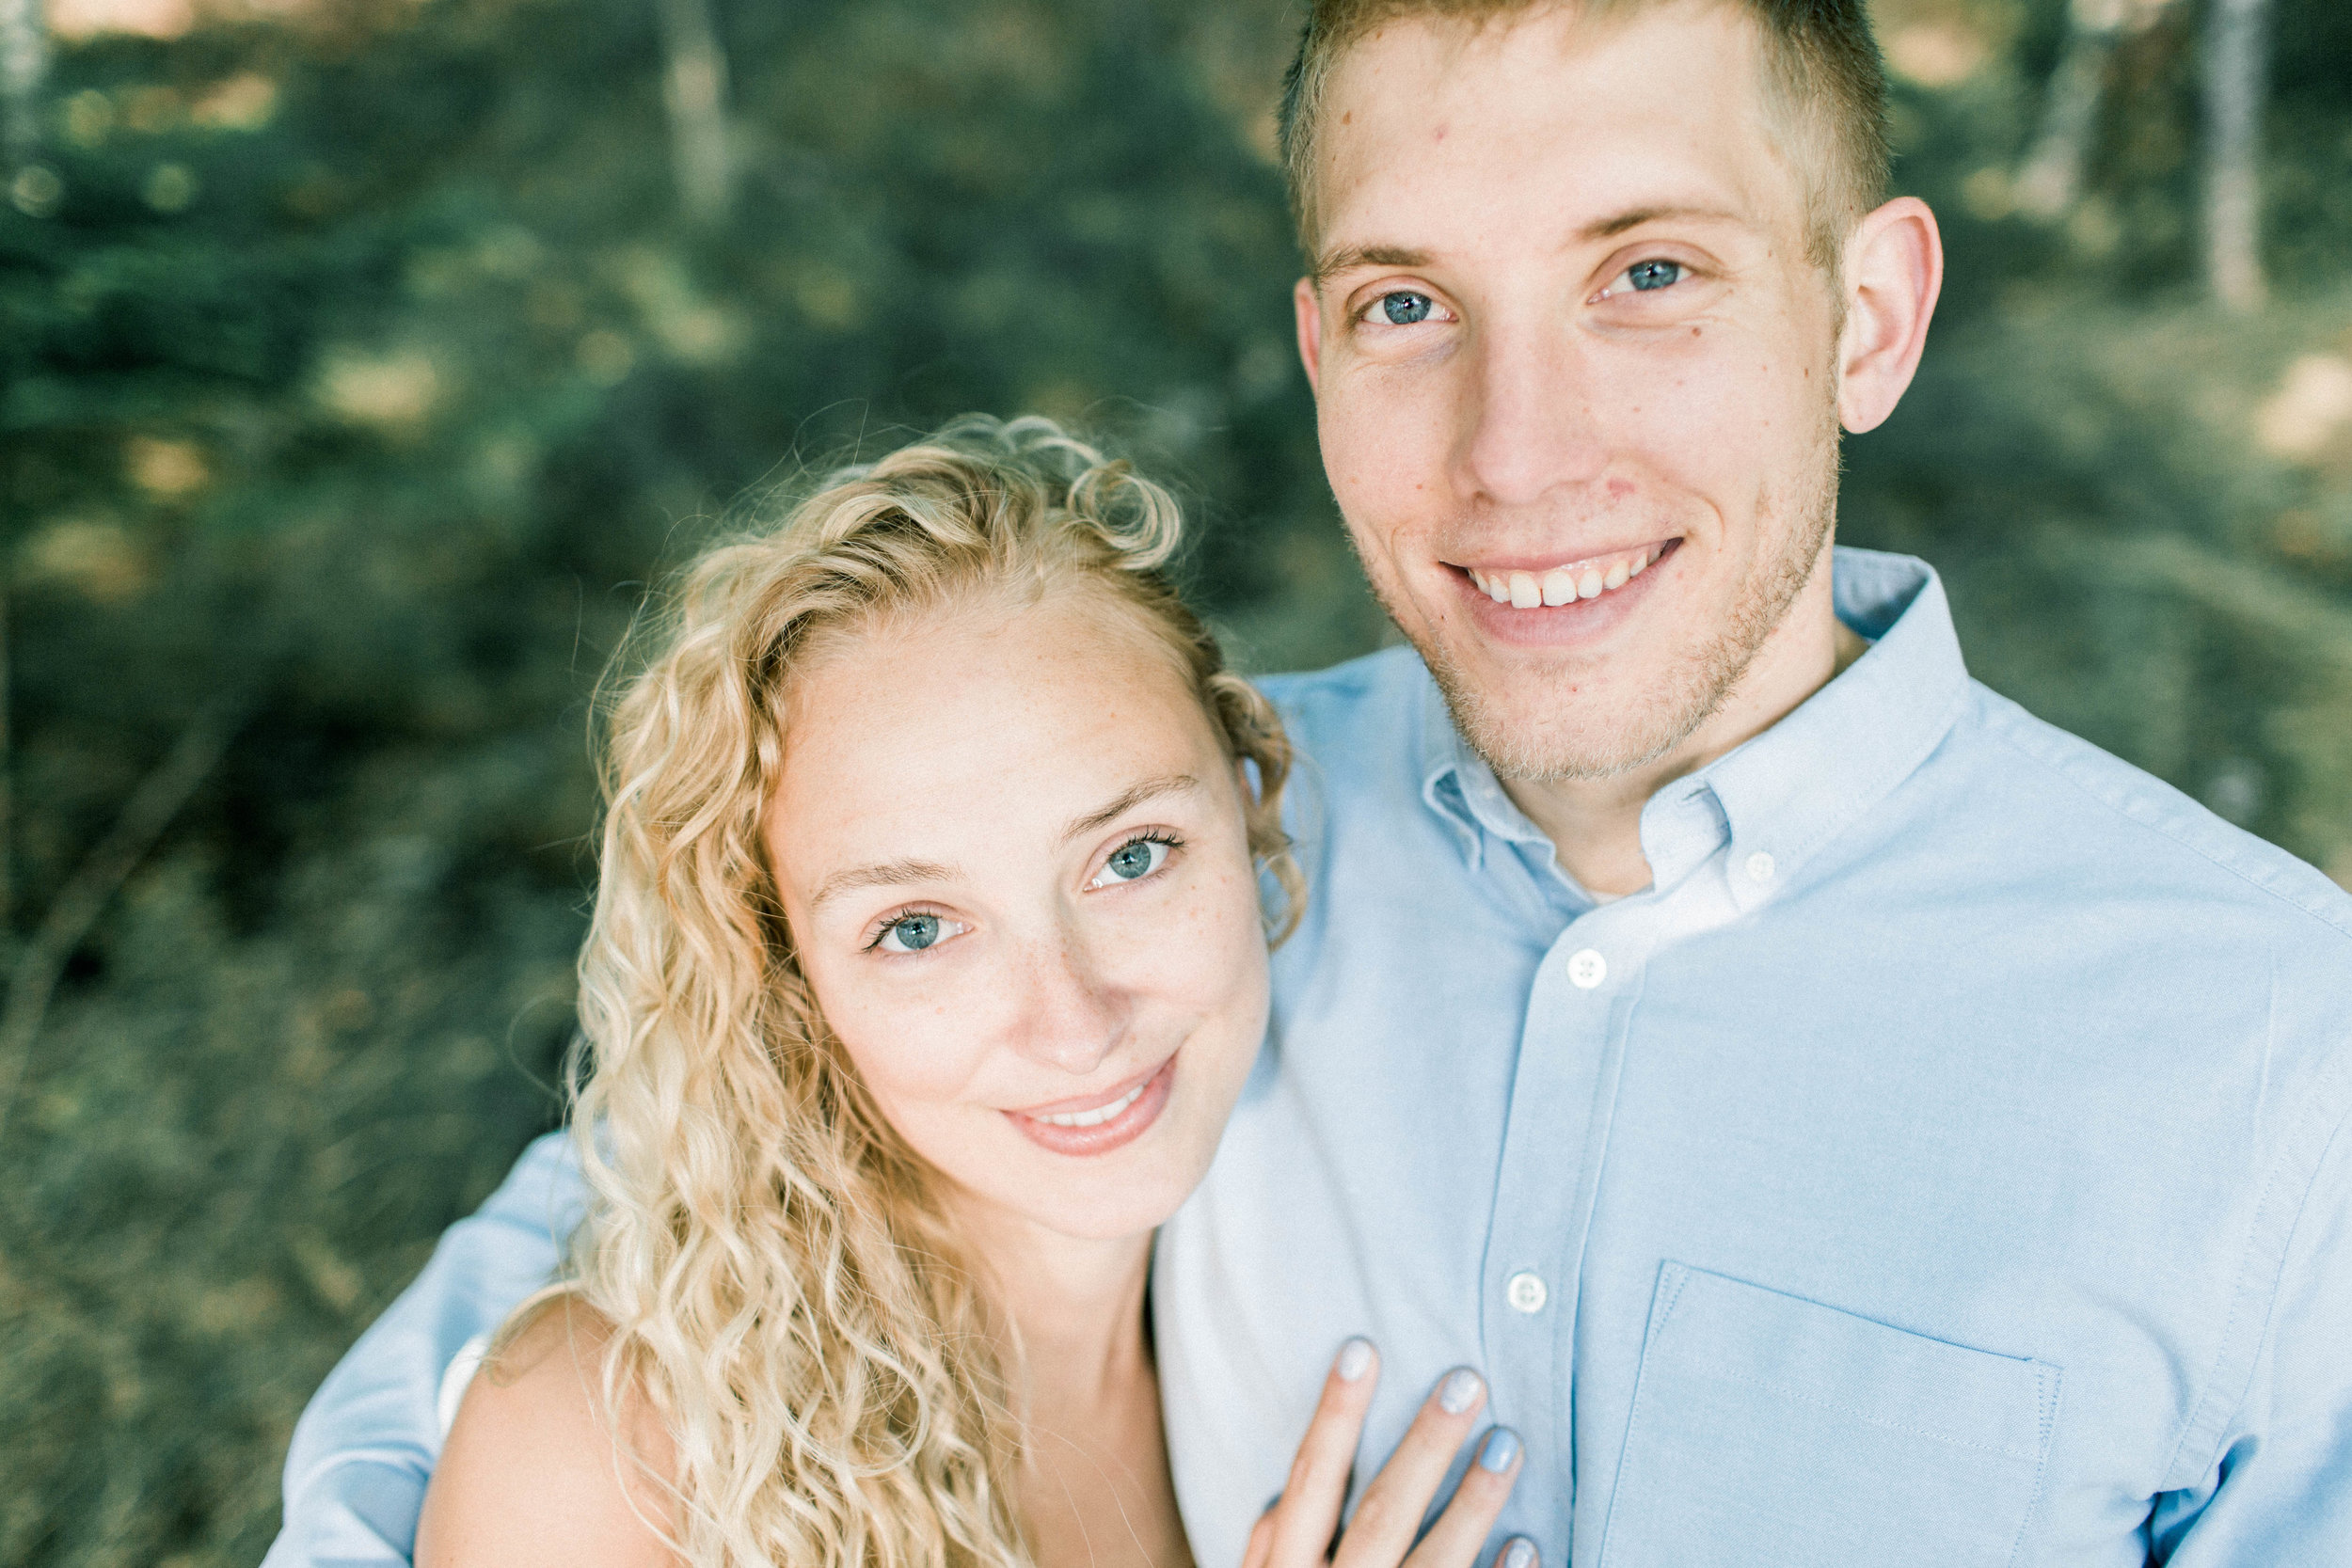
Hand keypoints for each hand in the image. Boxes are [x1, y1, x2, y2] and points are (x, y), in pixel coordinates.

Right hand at [1242, 1339, 1535, 1567]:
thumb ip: (1264, 1560)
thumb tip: (1274, 1503)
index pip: (1310, 1482)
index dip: (1334, 1415)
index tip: (1361, 1349)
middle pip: (1379, 1512)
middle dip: (1424, 1445)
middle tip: (1467, 1381)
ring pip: (1432, 1563)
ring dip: (1474, 1504)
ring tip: (1508, 1445)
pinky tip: (1529, 1545)